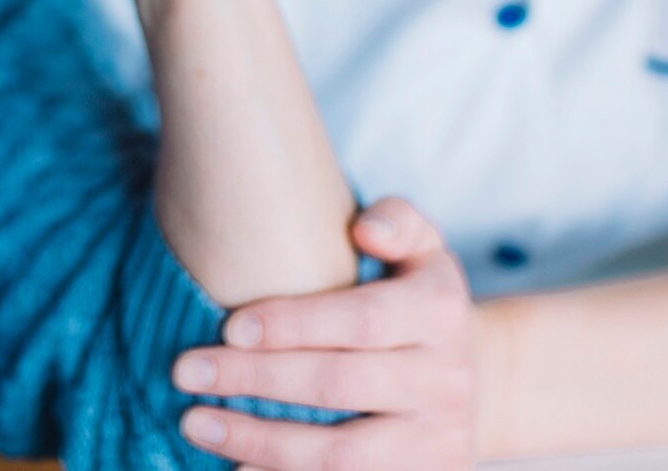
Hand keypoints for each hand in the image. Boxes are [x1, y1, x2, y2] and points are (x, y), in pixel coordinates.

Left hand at [172, 198, 480, 468]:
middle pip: (339, 385)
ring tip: (194, 423)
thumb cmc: (420, 302)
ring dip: (259, 441)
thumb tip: (364, 229)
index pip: (362, 320)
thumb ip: (397, 222)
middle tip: (186, 371)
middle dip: (255, 380)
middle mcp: (448, 380)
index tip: (229, 327)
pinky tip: (234, 464)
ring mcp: (437, 441)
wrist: (481, 383)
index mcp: (442, 313)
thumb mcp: (425, 250)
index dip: (292, 324)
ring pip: (340, 453)